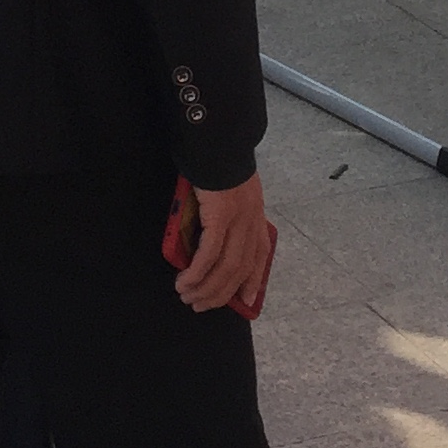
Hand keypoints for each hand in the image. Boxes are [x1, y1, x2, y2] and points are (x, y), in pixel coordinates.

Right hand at [177, 175, 274, 313]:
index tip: (245, 300)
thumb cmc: (220, 164)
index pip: (260, 256)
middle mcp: (251, 221)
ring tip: (187, 296)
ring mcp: (238, 220)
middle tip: (200, 305)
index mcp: (255, 216)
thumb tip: (212, 236)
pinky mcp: (221, 216)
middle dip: (220, 293)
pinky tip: (186, 280)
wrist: (218, 141)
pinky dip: (198, 271)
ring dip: (205, 287)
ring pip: (225, 266)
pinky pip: (210, 252)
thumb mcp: (233, 193)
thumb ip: (230, 214)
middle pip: (240, 269)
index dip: (253, 280)